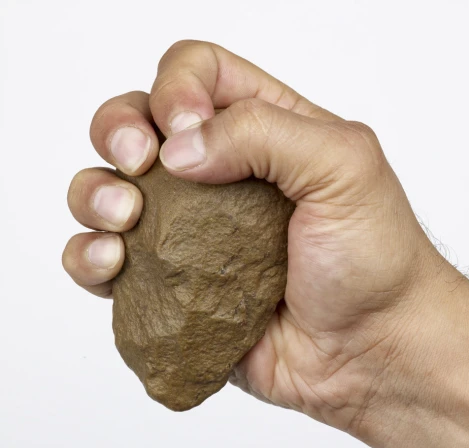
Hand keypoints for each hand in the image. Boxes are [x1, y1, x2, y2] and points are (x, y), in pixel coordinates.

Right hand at [62, 40, 443, 429]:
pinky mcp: (176, 289)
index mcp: (267, 130)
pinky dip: (89, 258)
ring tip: (127, 220)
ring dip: (95, 194)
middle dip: (118, 131)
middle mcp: (223, 175)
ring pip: (110, 190)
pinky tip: (112, 264)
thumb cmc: (376, 261)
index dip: (175, 87)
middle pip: (138, 123)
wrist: (374, 350)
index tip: (184, 131)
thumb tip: (178, 150)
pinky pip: (108, 264)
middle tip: (138, 164)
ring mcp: (194, 234)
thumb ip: (265, 132)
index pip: (196, 73)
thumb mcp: (346, 168)